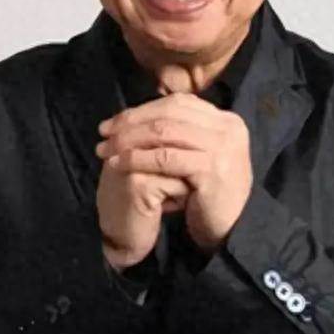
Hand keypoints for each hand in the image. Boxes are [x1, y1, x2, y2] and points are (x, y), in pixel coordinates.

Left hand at [95, 92, 252, 252]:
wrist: (231, 229)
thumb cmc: (207, 195)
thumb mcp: (198, 156)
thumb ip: (180, 133)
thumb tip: (139, 113)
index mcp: (226, 121)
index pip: (177, 103)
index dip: (141, 110)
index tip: (113, 122)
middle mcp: (228, 128)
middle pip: (169, 114)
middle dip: (131, 122)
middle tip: (103, 133)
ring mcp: (223, 147)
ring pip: (164, 132)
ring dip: (129, 139)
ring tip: (105, 150)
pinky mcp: (212, 169)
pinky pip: (165, 158)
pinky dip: (137, 158)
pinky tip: (118, 165)